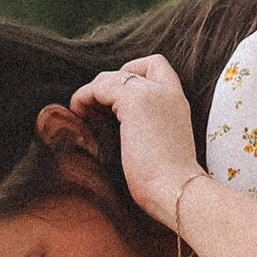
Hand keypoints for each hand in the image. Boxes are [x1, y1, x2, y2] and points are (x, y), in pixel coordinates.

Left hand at [70, 55, 199, 230]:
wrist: (176, 190)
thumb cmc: (166, 183)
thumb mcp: (158, 146)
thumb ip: (144, 128)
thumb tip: (118, 130)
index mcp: (177, 102)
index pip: (156, 66)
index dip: (132, 73)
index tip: (115, 101)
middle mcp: (167, 92)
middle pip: (130, 69)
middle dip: (106, 85)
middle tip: (94, 111)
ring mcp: (152, 94)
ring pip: (111, 76)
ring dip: (92, 92)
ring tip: (83, 114)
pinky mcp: (135, 102)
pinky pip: (100, 86)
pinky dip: (84, 96)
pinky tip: (79, 114)